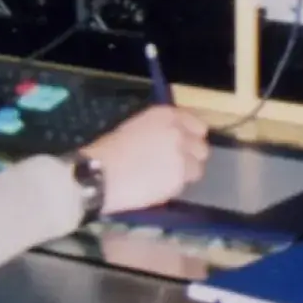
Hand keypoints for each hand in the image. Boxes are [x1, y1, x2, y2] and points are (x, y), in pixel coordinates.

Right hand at [79, 106, 209, 214]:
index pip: (198, 125)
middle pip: (202, 148)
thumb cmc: (109, 150)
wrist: (101, 174)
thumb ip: (161, 129)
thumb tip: (172, 139)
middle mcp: (180, 133)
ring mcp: (182, 157)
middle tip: (174, 164)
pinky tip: (156, 187)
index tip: (185, 146)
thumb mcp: (136, 127)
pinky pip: (184, 185)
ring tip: (164, 178)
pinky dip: (174, 187)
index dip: (192, 138)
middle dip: (191, 157)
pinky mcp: (179, 180)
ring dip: (185, 173)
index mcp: (168, 115)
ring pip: (197, 168)